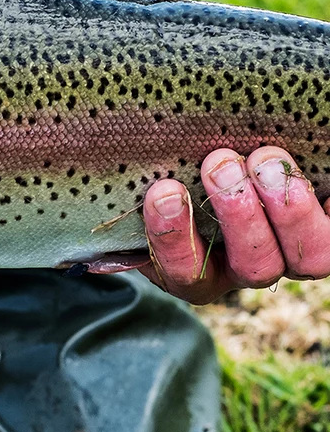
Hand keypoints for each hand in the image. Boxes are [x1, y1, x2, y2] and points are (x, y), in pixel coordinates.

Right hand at [140, 146, 329, 303]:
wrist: (229, 168)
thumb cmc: (176, 169)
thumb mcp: (155, 179)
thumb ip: (145, 182)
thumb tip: (123, 165)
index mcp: (197, 270)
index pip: (185, 272)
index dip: (174, 237)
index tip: (163, 191)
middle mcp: (249, 269)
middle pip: (254, 267)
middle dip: (238, 215)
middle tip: (218, 163)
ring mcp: (295, 253)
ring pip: (308, 259)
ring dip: (289, 210)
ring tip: (267, 159)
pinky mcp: (327, 234)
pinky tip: (314, 166)